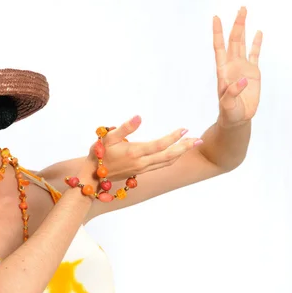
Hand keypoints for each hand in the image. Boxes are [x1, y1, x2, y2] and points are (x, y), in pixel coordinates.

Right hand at [87, 116, 202, 181]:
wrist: (92, 176)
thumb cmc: (99, 153)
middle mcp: (141, 163)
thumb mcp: (108, 137)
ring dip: (181, 153)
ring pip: (166, 162)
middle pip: (168, 156)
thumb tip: (139, 117)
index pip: (159, 145)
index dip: (173, 137)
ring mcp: (142, 169)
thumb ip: (125, 127)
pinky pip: (161, 165)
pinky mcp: (140, 171)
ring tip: (192, 144)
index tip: (184, 129)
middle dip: (184, 147)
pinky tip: (176, 153)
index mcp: (135, 152)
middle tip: (198, 139)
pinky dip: (172, 158)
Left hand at [213, 7, 262, 127]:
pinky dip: (256, 43)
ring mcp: (242, 67)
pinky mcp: (253, 72)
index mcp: (223, 71)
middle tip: (241, 8)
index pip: (219, 47)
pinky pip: (255, 54)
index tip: (216, 18)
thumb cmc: (229, 112)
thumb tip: (243, 80)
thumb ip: (232, 93)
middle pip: (233, 40)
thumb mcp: (228, 105)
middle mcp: (232, 65)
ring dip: (243, 29)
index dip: (218, 33)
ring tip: (244, 12)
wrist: (237, 118)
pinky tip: (258, 32)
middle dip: (236, 24)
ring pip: (242, 43)